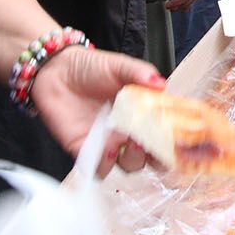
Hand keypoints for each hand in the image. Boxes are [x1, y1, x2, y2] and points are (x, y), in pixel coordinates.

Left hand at [29, 45, 165, 177]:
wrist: (57, 71)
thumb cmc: (91, 67)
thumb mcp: (119, 65)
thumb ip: (140, 72)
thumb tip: (161, 83)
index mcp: (143, 113)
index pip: (166, 134)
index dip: (174, 142)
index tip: (178, 140)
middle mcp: (129, 132)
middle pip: (152, 157)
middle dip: (156, 156)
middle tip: (152, 142)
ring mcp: (109, 143)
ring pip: (129, 166)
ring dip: (133, 159)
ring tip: (128, 142)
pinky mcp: (86, 150)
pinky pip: (99, 168)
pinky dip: (105, 164)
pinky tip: (106, 148)